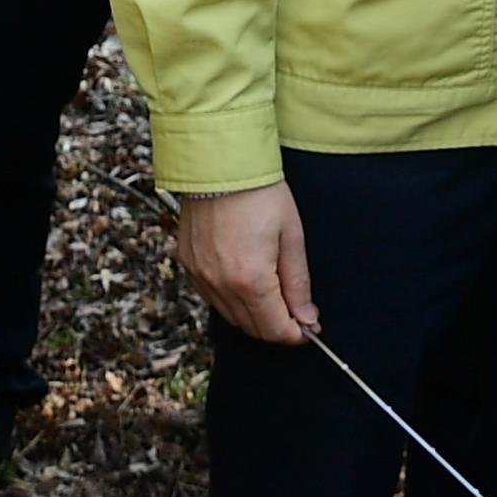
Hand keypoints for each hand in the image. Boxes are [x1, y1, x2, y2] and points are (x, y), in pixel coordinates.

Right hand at [175, 179, 315, 343]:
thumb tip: (307, 318)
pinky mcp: (188, 264)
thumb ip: (298, 283)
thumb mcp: (291, 236)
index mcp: (251, 279)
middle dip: (277, 325)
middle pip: (252, 328)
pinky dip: (231, 298)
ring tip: (272, 290)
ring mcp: (200, 275)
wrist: (219, 162)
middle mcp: (221, 283)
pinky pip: (211, 297)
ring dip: (254, 314)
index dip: (295, 334)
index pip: (275, 330)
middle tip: (296, 309)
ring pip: (230, 316)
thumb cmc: (258, 192)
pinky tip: (245, 280)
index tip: (309, 327)